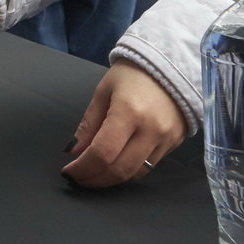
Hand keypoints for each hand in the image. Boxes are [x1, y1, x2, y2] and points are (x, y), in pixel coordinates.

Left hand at [61, 61, 186, 186]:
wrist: (170, 65)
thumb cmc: (132, 75)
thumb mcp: (103, 93)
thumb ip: (88, 125)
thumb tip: (75, 153)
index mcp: (129, 112)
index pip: (102, 153)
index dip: (83, 168)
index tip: (69, 171)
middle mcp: (151, 129)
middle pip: (119, 169)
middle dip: (94, 179)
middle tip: (79, 177)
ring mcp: (166, 138)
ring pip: (135, 174)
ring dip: (111, 179)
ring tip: (94, 173)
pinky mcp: (175, 143)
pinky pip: (149, 167)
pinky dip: (129, 171)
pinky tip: (116, 164)